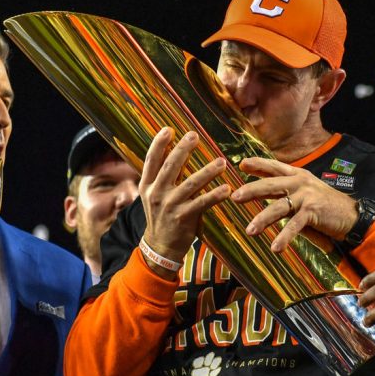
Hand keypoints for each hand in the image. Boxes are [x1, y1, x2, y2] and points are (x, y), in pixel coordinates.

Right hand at [139, 128, 229, 270]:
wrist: (160, 246)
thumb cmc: (162, 215)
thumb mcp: (155, 194)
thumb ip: (163, 175)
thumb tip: (174, 149)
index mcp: (147, 185)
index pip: (151, 160)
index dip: (159, 143)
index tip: (168, 129)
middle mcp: (156, 193)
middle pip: (170, 166)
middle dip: (183, 149)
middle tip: (195, 135)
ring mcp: (170, 206)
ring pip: (191, 184)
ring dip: (207, 172)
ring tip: (222, 162)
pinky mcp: (183, 218)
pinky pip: (202, 204)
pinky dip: (215, 196)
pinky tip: (227, 189)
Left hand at [231, 157, 357, 251]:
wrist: (352, 215)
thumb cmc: (326, 206)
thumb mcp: (305, 192)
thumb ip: (286, 190)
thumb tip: (262, 192)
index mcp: (298, 175)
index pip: (275, 166)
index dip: (258, 164)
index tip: (241, 165)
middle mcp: (301, 182)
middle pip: (271, 184)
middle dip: (251, 190)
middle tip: (234, 197)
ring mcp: (306, 196)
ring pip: (278, 207)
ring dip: (262, 219)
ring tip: (250, 231)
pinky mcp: (313, 212)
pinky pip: (294, 226)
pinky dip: (283, 237)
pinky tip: (275, 247)